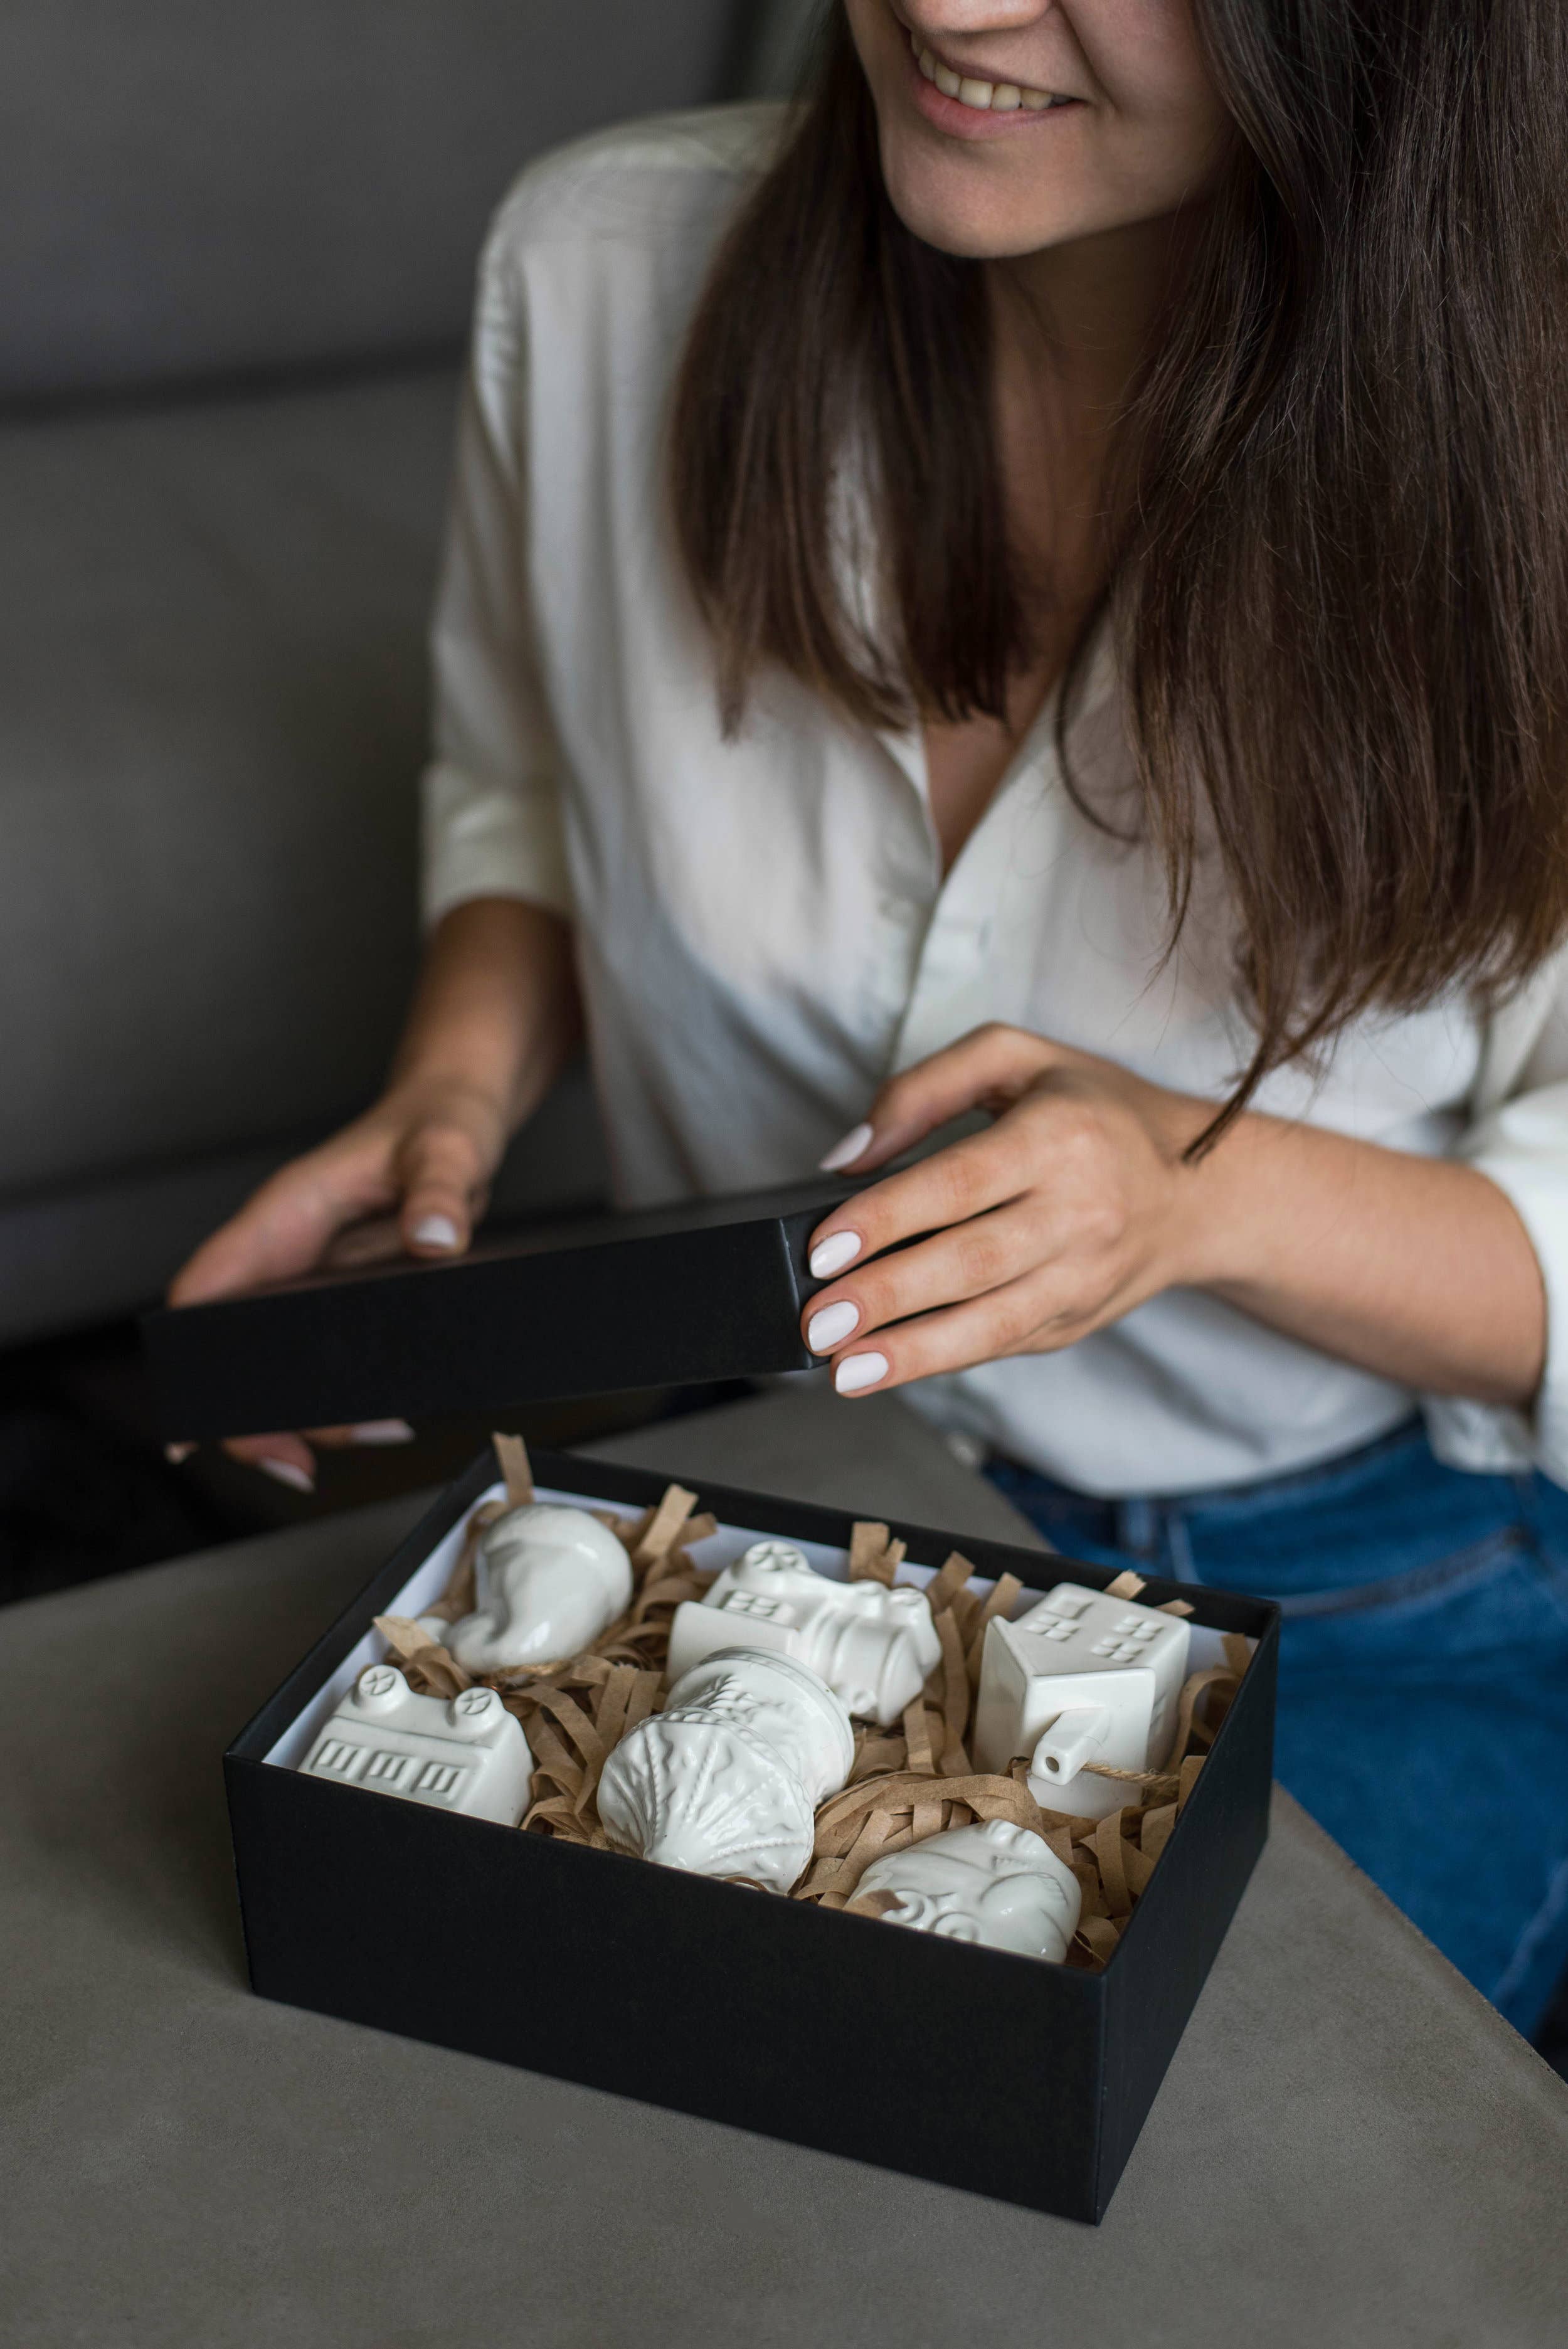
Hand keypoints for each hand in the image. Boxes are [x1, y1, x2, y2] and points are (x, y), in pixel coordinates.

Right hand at [166, 1071, 510, 1484]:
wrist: (458, 1112)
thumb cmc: (438, 1120)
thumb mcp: (447, 1150)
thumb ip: (440, 1189)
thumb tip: (433, 1237)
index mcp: (287, 1212)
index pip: (209, 1289)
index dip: (185, 1359)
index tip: (187, 1425)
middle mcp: (291, 1250)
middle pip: (237, 1348)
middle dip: (257, 1414)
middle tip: (297, 1463)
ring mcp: (317, 1276)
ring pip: (282, 1360)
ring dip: (312, 1412)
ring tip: (372, 1432)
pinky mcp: (349, 1293)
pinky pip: (327, 1355)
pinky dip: (345, 1393)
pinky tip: (383, 1415)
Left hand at [803, 1024, 1226, 1397]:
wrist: (1201, 1188)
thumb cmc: (1094, 1110)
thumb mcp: (1017, 1058)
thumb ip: (924, 1088)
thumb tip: (849, 1153)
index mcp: (1062, 1135)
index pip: (963, 1182)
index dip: (890, 1217)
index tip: (824, 1247)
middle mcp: (1082, 1210)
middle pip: (973, 1261)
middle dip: (887, 1297)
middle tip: (816, 1320)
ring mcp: (1084, 1275)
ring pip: (992, 1321)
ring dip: (912, 1352)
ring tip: (842, 1369)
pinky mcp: (1077, 1318)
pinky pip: (1003, 1342)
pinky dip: (943, 1360)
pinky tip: (886, 1368)